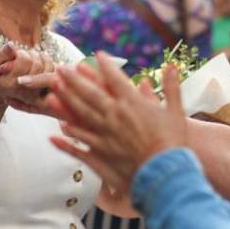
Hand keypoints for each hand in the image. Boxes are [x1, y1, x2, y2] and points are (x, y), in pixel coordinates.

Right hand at [0, 45, 55, 113]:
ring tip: (32, 56)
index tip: (14, 54)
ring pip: (48, 67)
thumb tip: (11, 45)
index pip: (24, 60)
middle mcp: (26, 92)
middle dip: (31, 54)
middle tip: (24, 54)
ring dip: (41, 57)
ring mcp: (37, 93)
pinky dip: (48, 62)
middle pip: (37, 64)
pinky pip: (53, 72)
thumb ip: (0, 56)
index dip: (20, 53)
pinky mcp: (44, 92)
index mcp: (11, 85)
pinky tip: (39, 60)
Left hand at [45, 56, 187, 197]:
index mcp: (132, 103)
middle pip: (90, 92)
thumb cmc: (173, 143)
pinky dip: (68, 137)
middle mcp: (115, 115)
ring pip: (80, 113)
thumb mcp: (176, 111)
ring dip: (65, 100)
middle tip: (61, 68)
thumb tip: (173, 66)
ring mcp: (105, 134)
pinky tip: (57, 130)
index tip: (98, 54)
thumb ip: (172, 87)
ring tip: (53, 89)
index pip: (115, 78)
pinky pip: (80, 142)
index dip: (106, 65)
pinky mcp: (100, 153)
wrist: (165, 173)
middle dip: (74, 79)